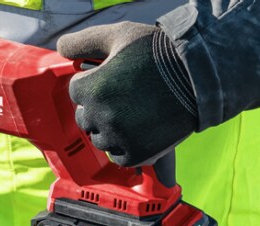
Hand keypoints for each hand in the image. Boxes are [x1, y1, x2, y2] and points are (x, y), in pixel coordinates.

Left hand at [57, 22, 197, 166]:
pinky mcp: (137, 152)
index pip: (76, 91)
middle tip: (124, 97)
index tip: (114, 78)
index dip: (94, 82)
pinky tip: (139, 132)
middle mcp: (101, 115)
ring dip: (111, 130)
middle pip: (85, 118)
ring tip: (133, 113)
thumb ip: (83, 41)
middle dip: (98, 108)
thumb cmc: (158, 52)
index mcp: (91, 88)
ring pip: (100, 140)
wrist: (199, 73)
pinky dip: (126, 148)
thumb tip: (60, 48)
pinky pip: (119, 157)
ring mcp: (118, 136)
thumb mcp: (118, 35)